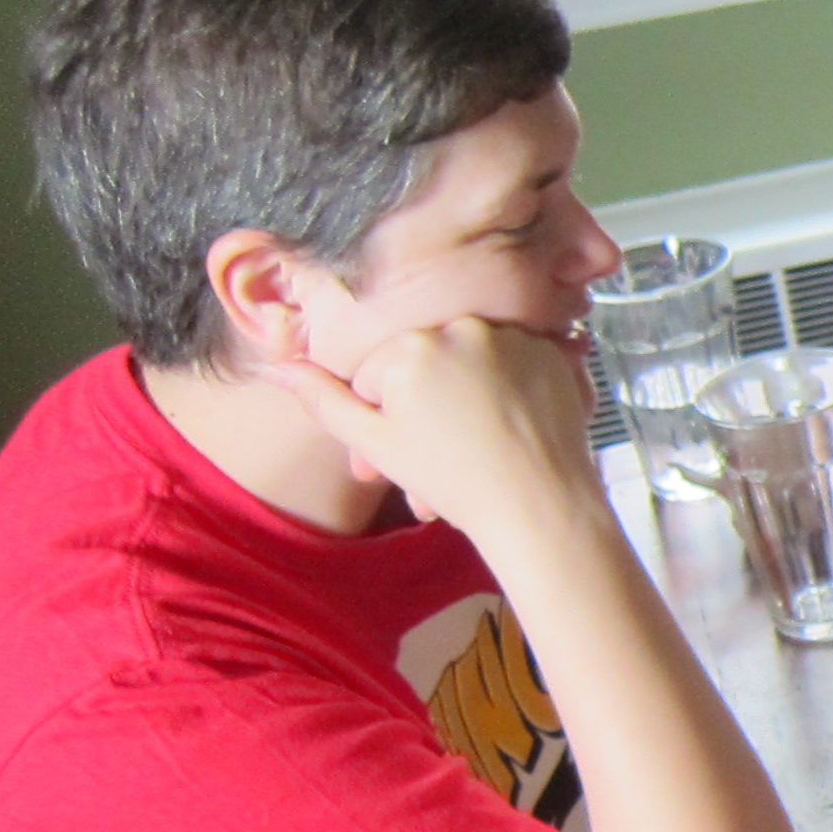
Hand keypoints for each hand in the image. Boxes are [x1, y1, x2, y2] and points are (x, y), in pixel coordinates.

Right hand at [260, 317, 600, 542]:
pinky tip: (508, 429)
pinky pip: (516, 365)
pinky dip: (508, 392)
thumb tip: (278, 367)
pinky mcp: (554, 353)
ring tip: (470, 447)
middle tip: (432, 457)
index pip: (377, 375)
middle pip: (426, 365)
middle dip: (421, 409)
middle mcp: (463, 326)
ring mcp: (514, 336)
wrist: (537, 505)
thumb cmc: (451, 479)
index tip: (391, 457)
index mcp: (411, 344)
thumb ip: (324, 401)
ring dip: (464, 398)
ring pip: (470, 365)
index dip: (380, 421)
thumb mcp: (374, 443)